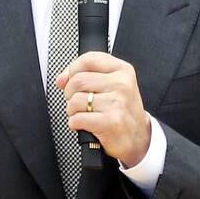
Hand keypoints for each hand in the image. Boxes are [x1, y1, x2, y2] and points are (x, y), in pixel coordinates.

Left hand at [55, 51, 151, 165]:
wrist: (138, 138)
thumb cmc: (121, 111)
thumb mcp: (112, 86)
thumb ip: (87, 75)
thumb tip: (61, 79)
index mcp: (122, 70)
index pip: (88, 59)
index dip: (72, 70)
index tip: (70, 80)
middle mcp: (122, 84)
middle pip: (77, 81)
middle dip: (70, 94)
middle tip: (80, 102)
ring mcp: (117, 103)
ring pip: (74, 100)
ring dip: (72, 111)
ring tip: (85, 114)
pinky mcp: (110, 123)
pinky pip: (77, 119)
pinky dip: (75, 124)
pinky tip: (87, 125)